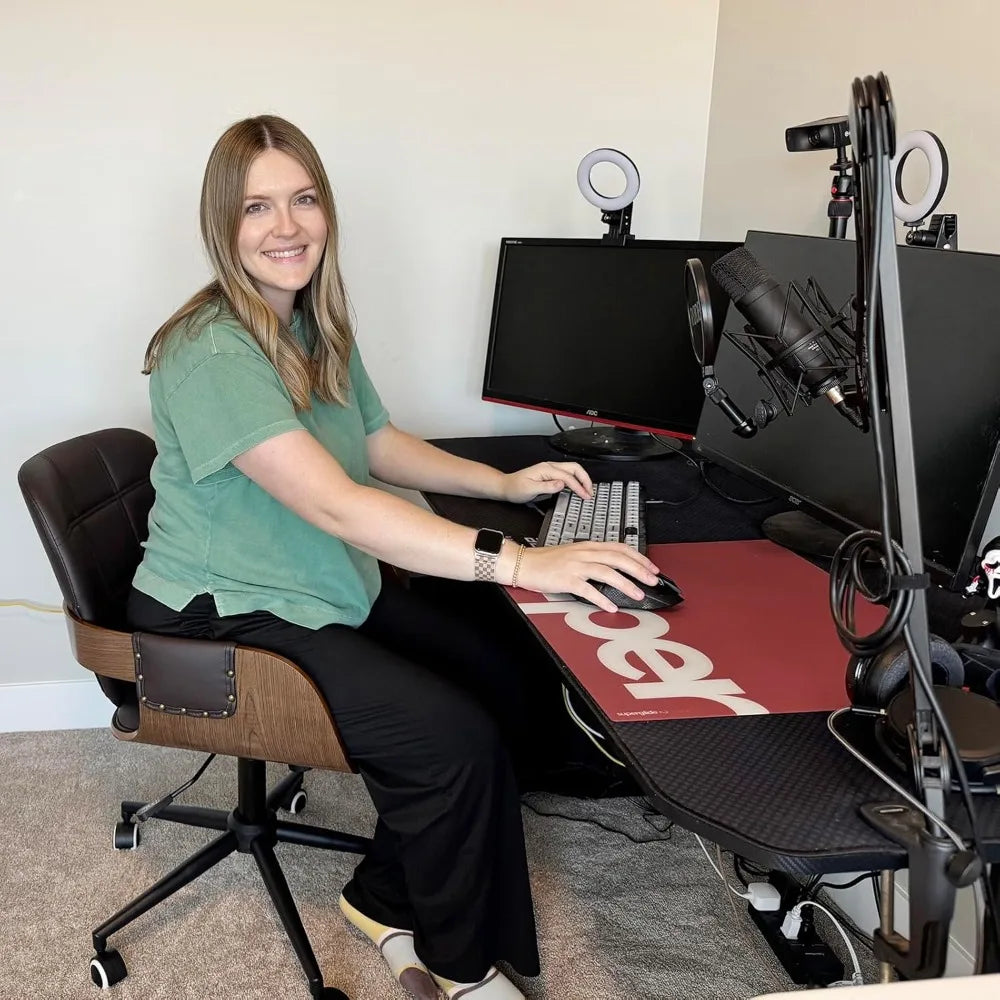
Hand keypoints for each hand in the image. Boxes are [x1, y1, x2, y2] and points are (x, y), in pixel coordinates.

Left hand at [499, 461, 592, 504]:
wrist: (506, 487)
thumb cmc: (515, 488)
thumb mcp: (530, 489)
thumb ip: (547, 486)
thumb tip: (562, 484)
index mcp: (546, 469)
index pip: (567, 477)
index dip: (578, 487)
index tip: (584, 496)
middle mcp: (550, 467)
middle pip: (574, 468)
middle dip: (585, 479)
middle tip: (590, 492)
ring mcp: (551, 470)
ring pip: (572, 470)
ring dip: (582, 479)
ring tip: (587, 491)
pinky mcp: (551, 476)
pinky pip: (567, 475)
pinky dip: (576, 481)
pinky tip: (578, 489)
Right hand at [510, 541, 660, 613]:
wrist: (525, 563)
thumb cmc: (548, 560)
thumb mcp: (575, 553)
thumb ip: (594, 557)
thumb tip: (615, 568)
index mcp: (589, 546)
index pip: (620, 548)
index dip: (639, 558)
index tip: (652, 568)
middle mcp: (585, 553)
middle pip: (618, 558)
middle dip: (639, 570)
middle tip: (653, 581)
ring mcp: (576, 566)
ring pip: (607, 572)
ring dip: (626, 584)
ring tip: (638, 594)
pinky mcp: (566, 579)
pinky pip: (587, 589)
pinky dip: (601, 598)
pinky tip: (610, 606)